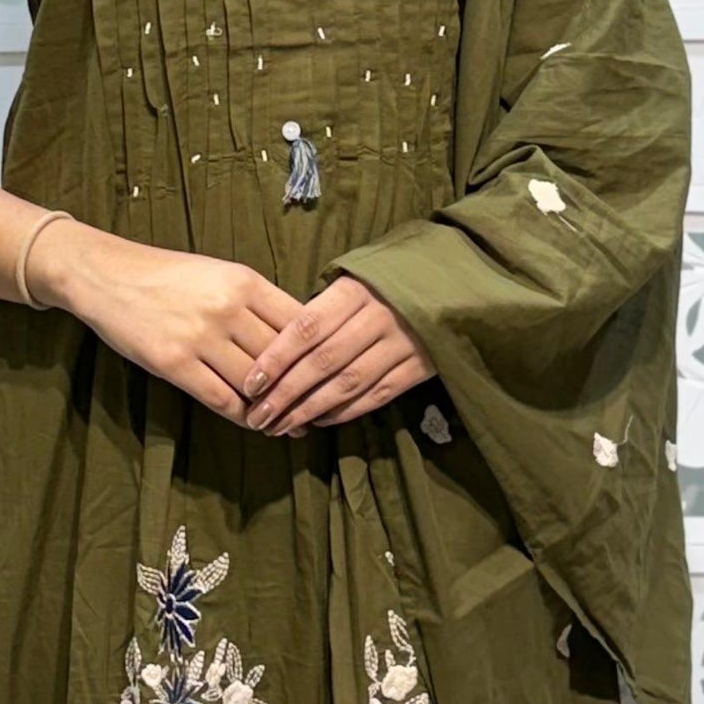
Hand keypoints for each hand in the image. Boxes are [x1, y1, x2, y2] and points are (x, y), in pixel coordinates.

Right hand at [30, 223, 298, 421]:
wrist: (109, 275)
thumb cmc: (170, 276)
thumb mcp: (220, 274)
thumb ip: (258, 302)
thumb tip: (302, 338)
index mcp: (245, 281)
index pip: (300, 323)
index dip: (319, 353)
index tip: (330, 374)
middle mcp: (227, 307)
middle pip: (282, 357)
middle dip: (302, 386)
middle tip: (318, 408)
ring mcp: (200, 337)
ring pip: (255, 384)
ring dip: (275, 408)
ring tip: (290, 422)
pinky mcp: (174, 363)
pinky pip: (222, 400)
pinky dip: (244, 416)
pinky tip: (255, 423)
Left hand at [240, 276, 431, 434]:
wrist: (452, 284)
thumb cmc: (386, 281)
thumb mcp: (354, 278)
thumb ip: (321, 308)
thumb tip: (274, 346)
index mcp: (355, 290)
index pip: (306, 327)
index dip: (276, 358)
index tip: (251, 384)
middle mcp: (378, 317)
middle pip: (323, 362)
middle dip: (287, 394)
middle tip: (259, 417)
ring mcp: (402, 343)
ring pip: (349, 383)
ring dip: (311, 409)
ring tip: (282, 426)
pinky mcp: (421, 366)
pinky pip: (377, 394)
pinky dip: (346, 411)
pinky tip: (321, 421)